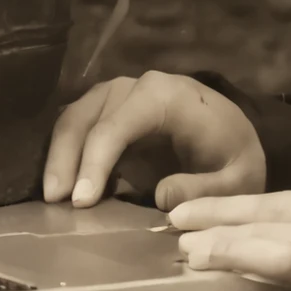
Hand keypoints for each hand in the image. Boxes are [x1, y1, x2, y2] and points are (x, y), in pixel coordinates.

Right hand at [43, 71, 266, 209]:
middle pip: (91, 114)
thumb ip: (206, 189)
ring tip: (52, 198)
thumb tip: (161, 195)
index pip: (123, 119)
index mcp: (173, 97)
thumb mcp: (237, 180)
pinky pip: (78, 126)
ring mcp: (122, 98)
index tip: (83, 199)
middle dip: (68, 156)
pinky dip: (63, 153)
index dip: (98, 157)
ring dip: (59, 154)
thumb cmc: (235, 157)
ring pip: (76, 115)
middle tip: (56, 202)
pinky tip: (59, 188)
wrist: (235, 140)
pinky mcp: (110, 115)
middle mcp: (141, 88)